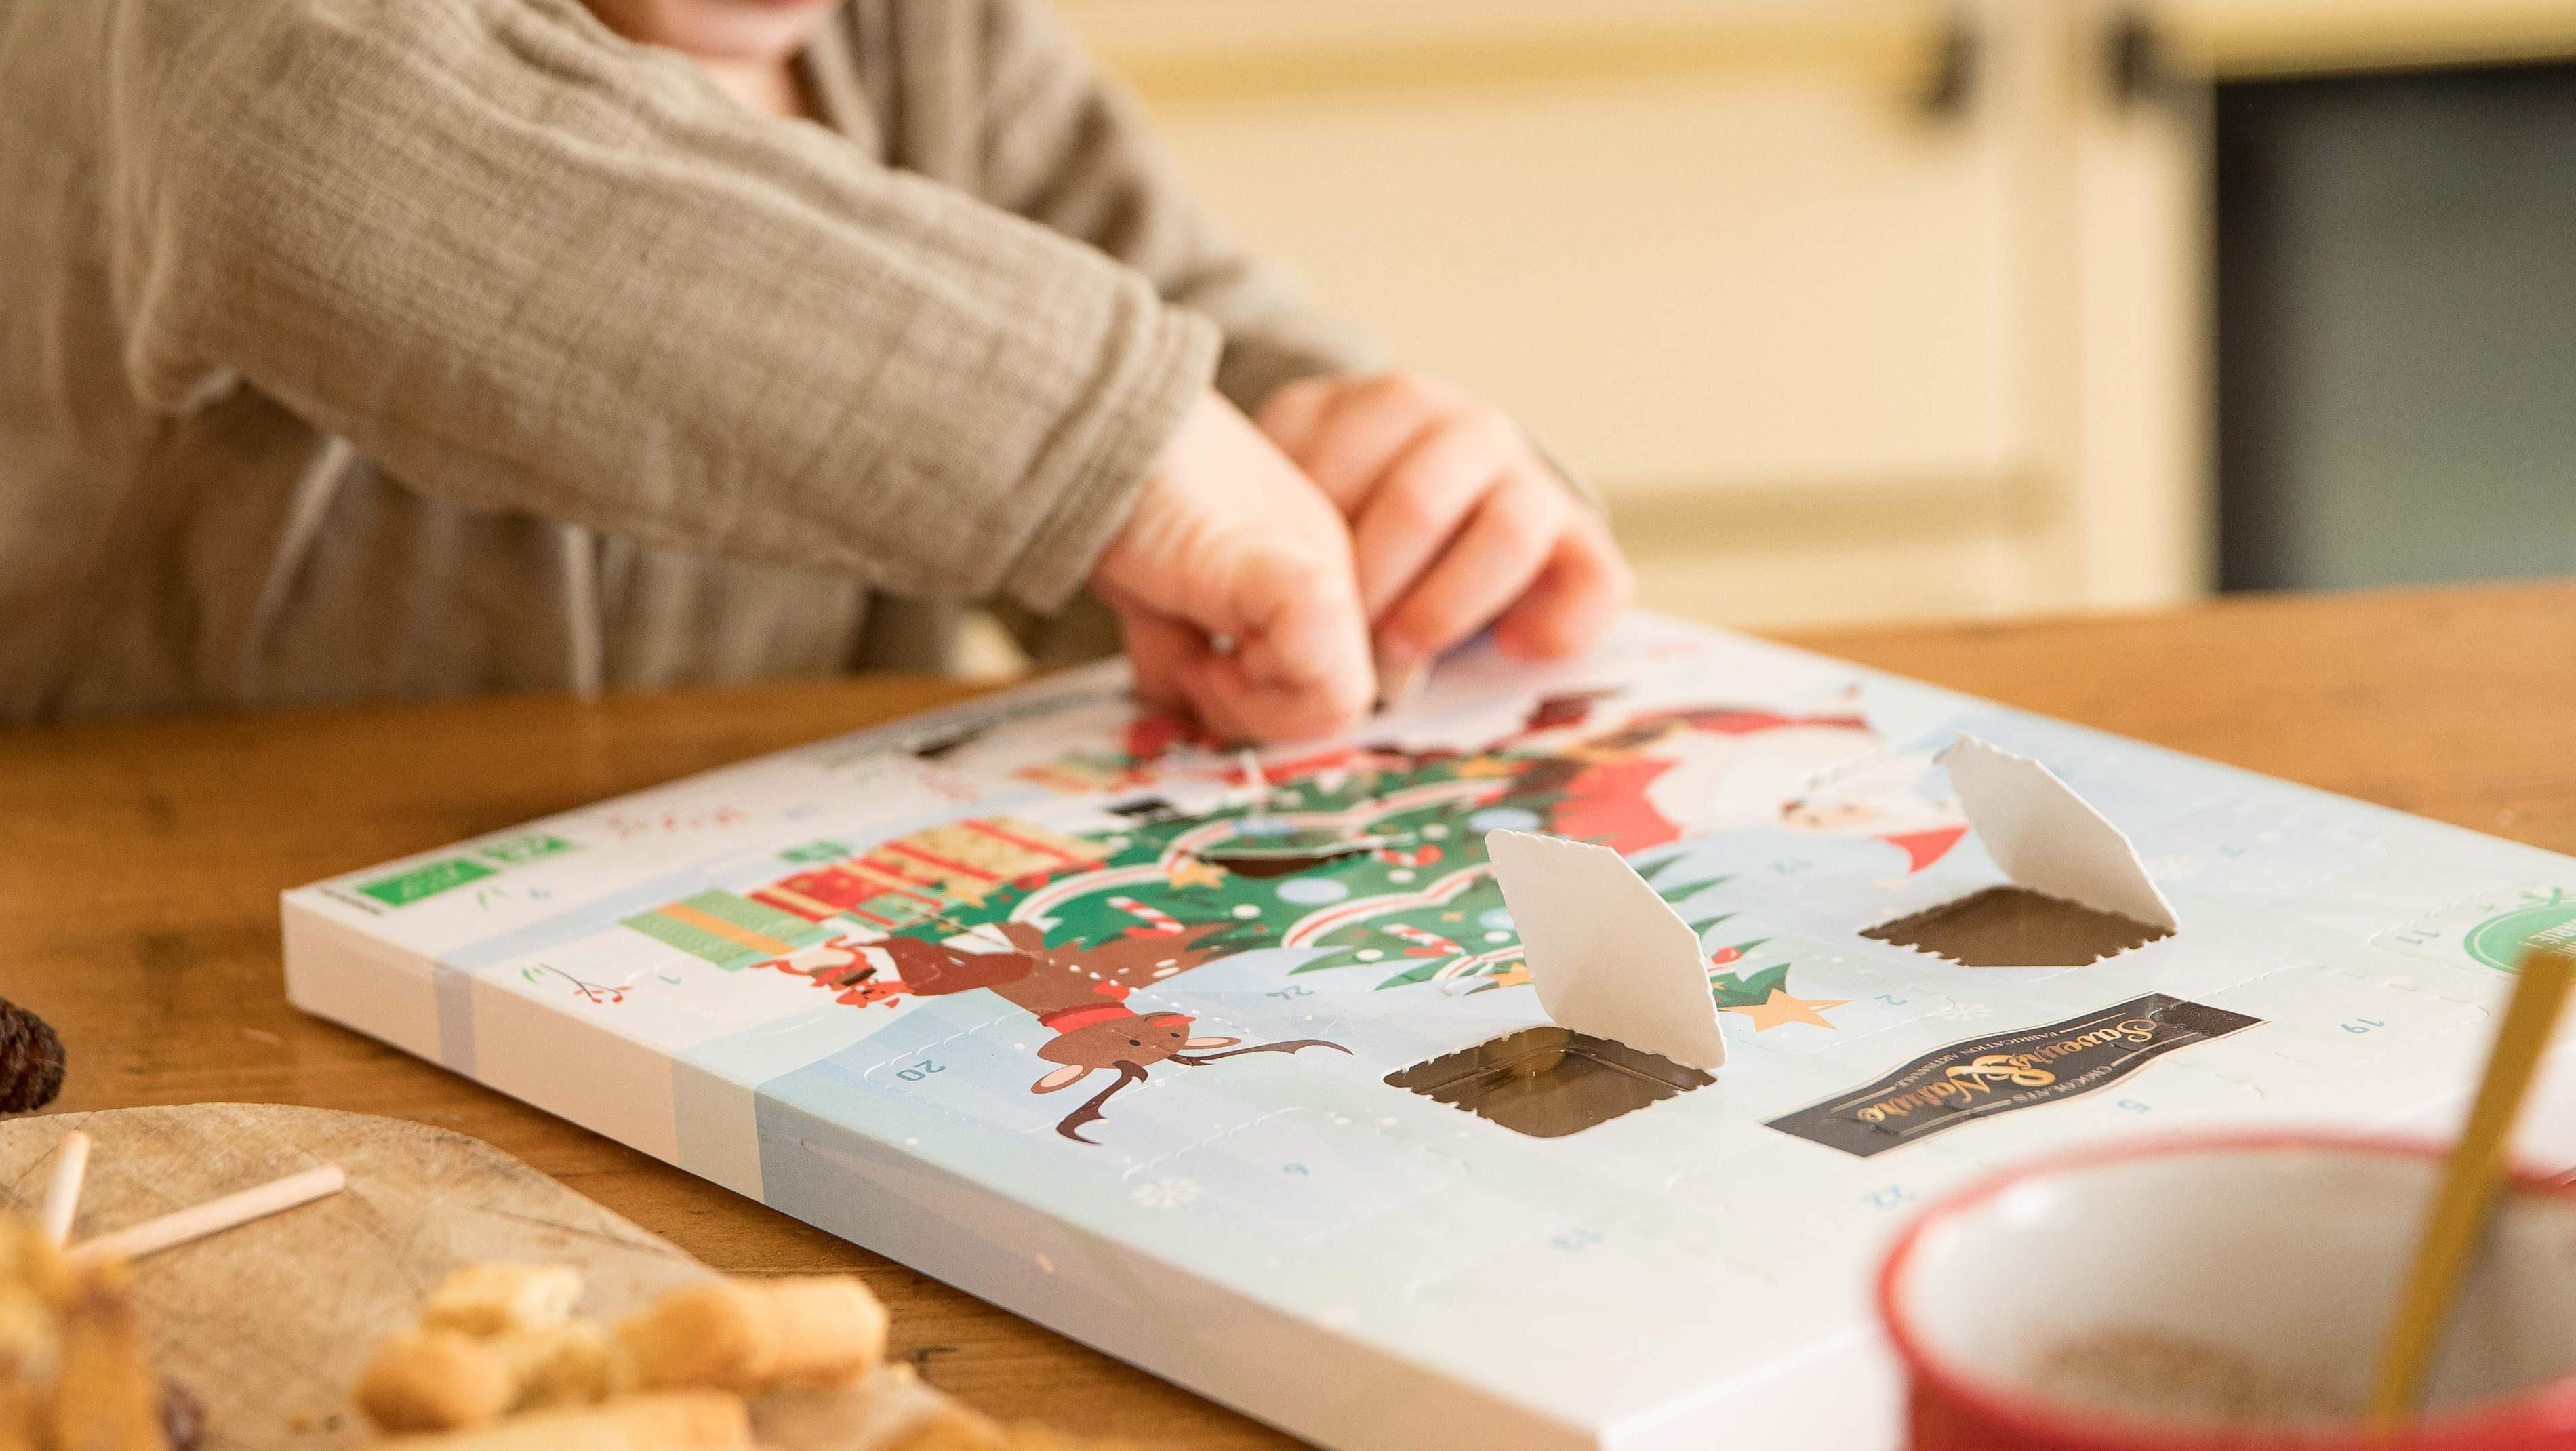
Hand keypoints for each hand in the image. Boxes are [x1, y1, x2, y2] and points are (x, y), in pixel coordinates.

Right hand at [1092, 391, 1374, 742]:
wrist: (1095, 429)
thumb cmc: (1119, 499)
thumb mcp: (1160, 597)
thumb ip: (1184, 652)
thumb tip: (1184, 703)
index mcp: (1304, 572)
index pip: (1323, 687)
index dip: (1259, 708)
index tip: (1194, 672)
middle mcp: (1329, 571)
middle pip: (1337, 703)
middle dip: (1256, 716)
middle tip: (1195, 671)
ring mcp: (1323, 572)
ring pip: (1342, 702)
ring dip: (1255, 706)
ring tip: (1196, 656)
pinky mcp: (1301, 577)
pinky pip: (1326, 675)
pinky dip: (1260, 688)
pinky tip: (1200, 648)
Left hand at [1256, 371, 1629, 678]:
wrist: (1429, 494)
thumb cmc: (1343, 509)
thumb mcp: (1290, 491)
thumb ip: (1259, 529)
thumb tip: (1207, 634)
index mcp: (1386, 405)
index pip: (1342, 463)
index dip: (1308, 548)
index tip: (1284, 604)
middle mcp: (1465, 427)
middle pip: (1422, 501)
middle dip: (1372, 588)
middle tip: (1334, 647)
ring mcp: (1528, 476)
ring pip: (1511, 529)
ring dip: (1449, 607)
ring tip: (1403, 654)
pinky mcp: (1579, 535)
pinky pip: (1597, 578)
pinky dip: (1558, 623)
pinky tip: (1508, 649)